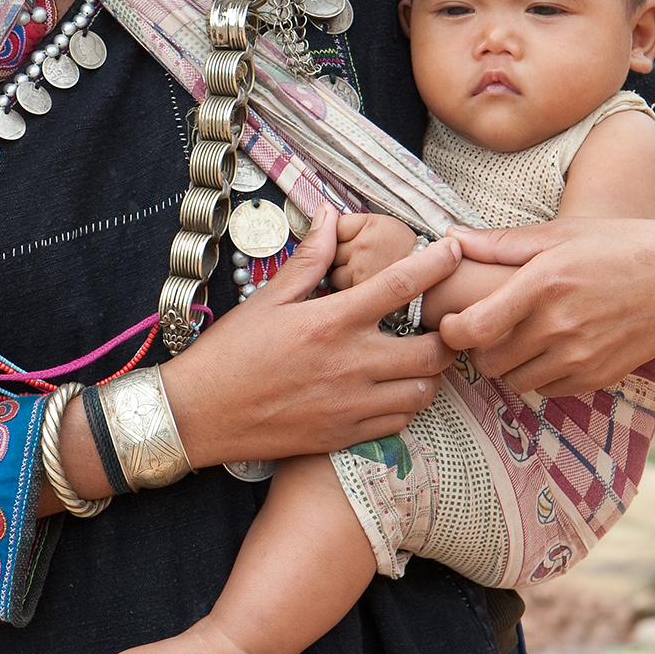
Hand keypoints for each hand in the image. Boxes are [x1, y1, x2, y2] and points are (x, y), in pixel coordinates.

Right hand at [163, 207, 460, 467]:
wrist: (200, 414)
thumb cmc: (229, 353)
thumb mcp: (267, 298)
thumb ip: (309, 260)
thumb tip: (330, 217)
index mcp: (331, 321)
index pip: (400, 285)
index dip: (436, 264)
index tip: (454, 250)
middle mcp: (350, 364)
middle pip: (432, 350)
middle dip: (447, 333)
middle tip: (440, 322)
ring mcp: (351, 404)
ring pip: (423, 391)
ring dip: (428, 372)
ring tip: (415, 357)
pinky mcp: (345, 435)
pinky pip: (399, 423)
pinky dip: (404, 405)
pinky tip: (389, 389)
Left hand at [440, 217, 654, 394]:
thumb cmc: (616, 246)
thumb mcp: (559, 234)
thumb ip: (500, 243)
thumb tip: (448, 239)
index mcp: (544, 283)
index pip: (475, 327)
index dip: (451, 332)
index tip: (449, 324)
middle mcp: (560, 325)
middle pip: (489, 361)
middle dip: (478, 350)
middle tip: (482, 332)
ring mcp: (582, 355)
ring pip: (515, 381)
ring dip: (507, 366)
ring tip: (513, 342)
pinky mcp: (599, 376)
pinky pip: (547, 391)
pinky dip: (538, 377)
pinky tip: (545, 352)